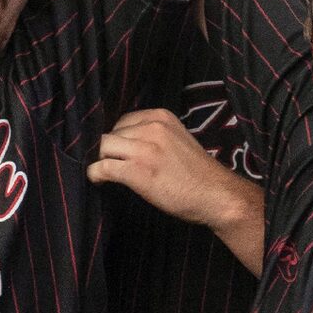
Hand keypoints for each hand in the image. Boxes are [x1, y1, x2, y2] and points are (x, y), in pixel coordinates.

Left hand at [87, 107, 259, 233]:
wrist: (217, 196)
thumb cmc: (197, 174)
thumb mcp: (176, 140)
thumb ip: (152, 136)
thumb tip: (122, 143)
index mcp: (161, 117)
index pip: (122, 121)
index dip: (116, 138)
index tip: (115, 152)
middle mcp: (151, 127)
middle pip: (109, 133)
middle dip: (105, 150)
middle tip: (106, 165)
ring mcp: (144, 148)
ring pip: (102, 147)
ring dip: (98, 161)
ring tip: (101, 173)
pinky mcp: (137, 170)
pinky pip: (102, 167)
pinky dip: (95, 175)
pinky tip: (99, 181)